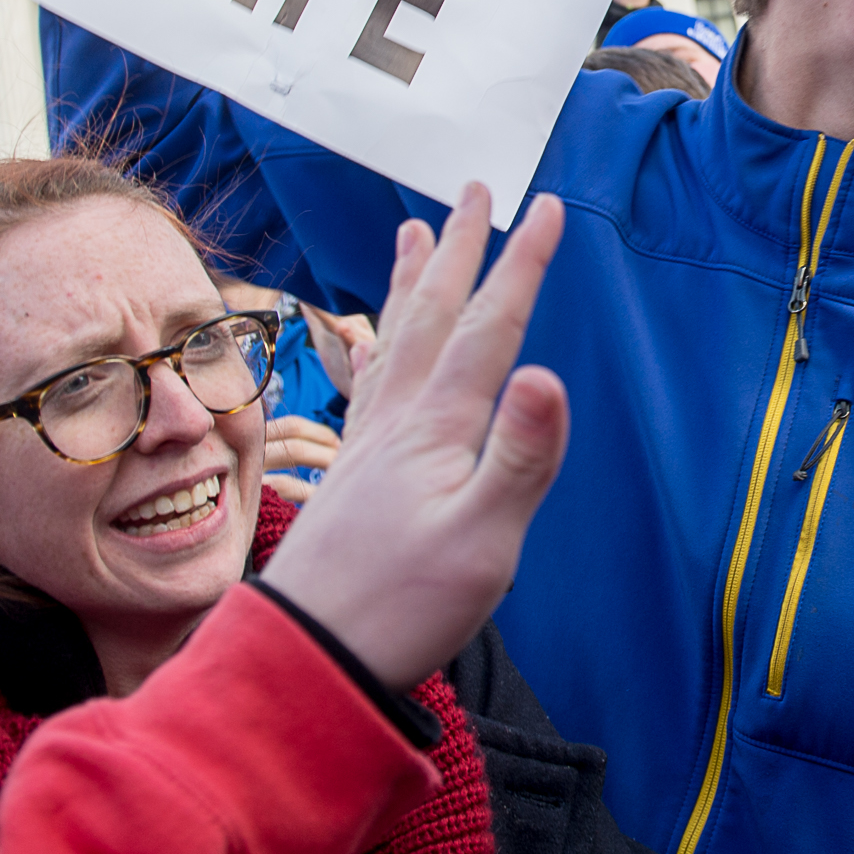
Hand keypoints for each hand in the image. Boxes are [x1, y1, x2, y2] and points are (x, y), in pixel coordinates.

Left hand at [263, 186, 569, 692]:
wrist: (305, 660)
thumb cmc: (402, 608)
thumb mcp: (484, 543)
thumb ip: (521, 459)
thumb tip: (547, 374)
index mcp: (437, 429)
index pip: (490, 330)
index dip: (522, 267)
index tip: (548, 209)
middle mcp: (398, 423)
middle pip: (435, 316)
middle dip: (461, 250)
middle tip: (476, 192)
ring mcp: (369, 448)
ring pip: (394, 341)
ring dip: (411, 284)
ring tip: (412, 233)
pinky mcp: (352, 478)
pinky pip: (367, 387)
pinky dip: (374, 349)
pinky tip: (368, 346)